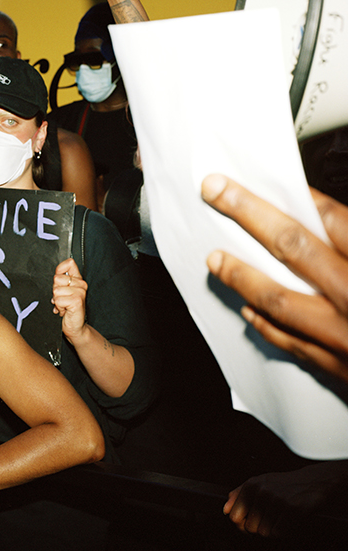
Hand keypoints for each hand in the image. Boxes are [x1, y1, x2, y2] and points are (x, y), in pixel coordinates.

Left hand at [52, 257, 87, 339]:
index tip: (59, 281)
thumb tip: (55, 275)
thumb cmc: (69, 309)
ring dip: (57, 301)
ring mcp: (80, 292)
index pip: (69, 263)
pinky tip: (65, 310)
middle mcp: (81, 284)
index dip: (59, 270)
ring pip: (56, 290)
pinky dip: (58, 307)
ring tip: (64, 305)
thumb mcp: (64, 293)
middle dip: (55, 291)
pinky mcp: (76, 300)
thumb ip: (60, 282)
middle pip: (56, 278)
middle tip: (63, 299)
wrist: (75, 326)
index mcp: (78, 280)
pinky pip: (58, 300)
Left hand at [202, 174, 347, 382]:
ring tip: (216, 258)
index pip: (335, 219)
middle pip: (296, 248)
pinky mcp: (344, 371)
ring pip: (281, 299)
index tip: (271, 179)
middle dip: (250, 215)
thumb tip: (334, 221)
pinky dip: (267, 324)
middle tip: (216, 192)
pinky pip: (293, 343)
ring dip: (243, 275)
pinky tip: (249, 310)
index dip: (299, 195)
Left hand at [224, 463, 345, 536]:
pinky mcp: (292, 509)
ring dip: (272, 530)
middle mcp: (261, 492)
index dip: (241, 524)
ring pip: (263, 532)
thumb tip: (225, 510)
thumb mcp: (259, 482)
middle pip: (249, 527)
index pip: (234, 516)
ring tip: (279, 520)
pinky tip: (288, 522)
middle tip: (270, 521)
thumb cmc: (284, 484)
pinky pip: (279, 533)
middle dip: (259, 528)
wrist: (314, 481)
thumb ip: (239, 494)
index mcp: (251, 485)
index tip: (250, 524)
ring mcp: (277, 500)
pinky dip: (284, 532)